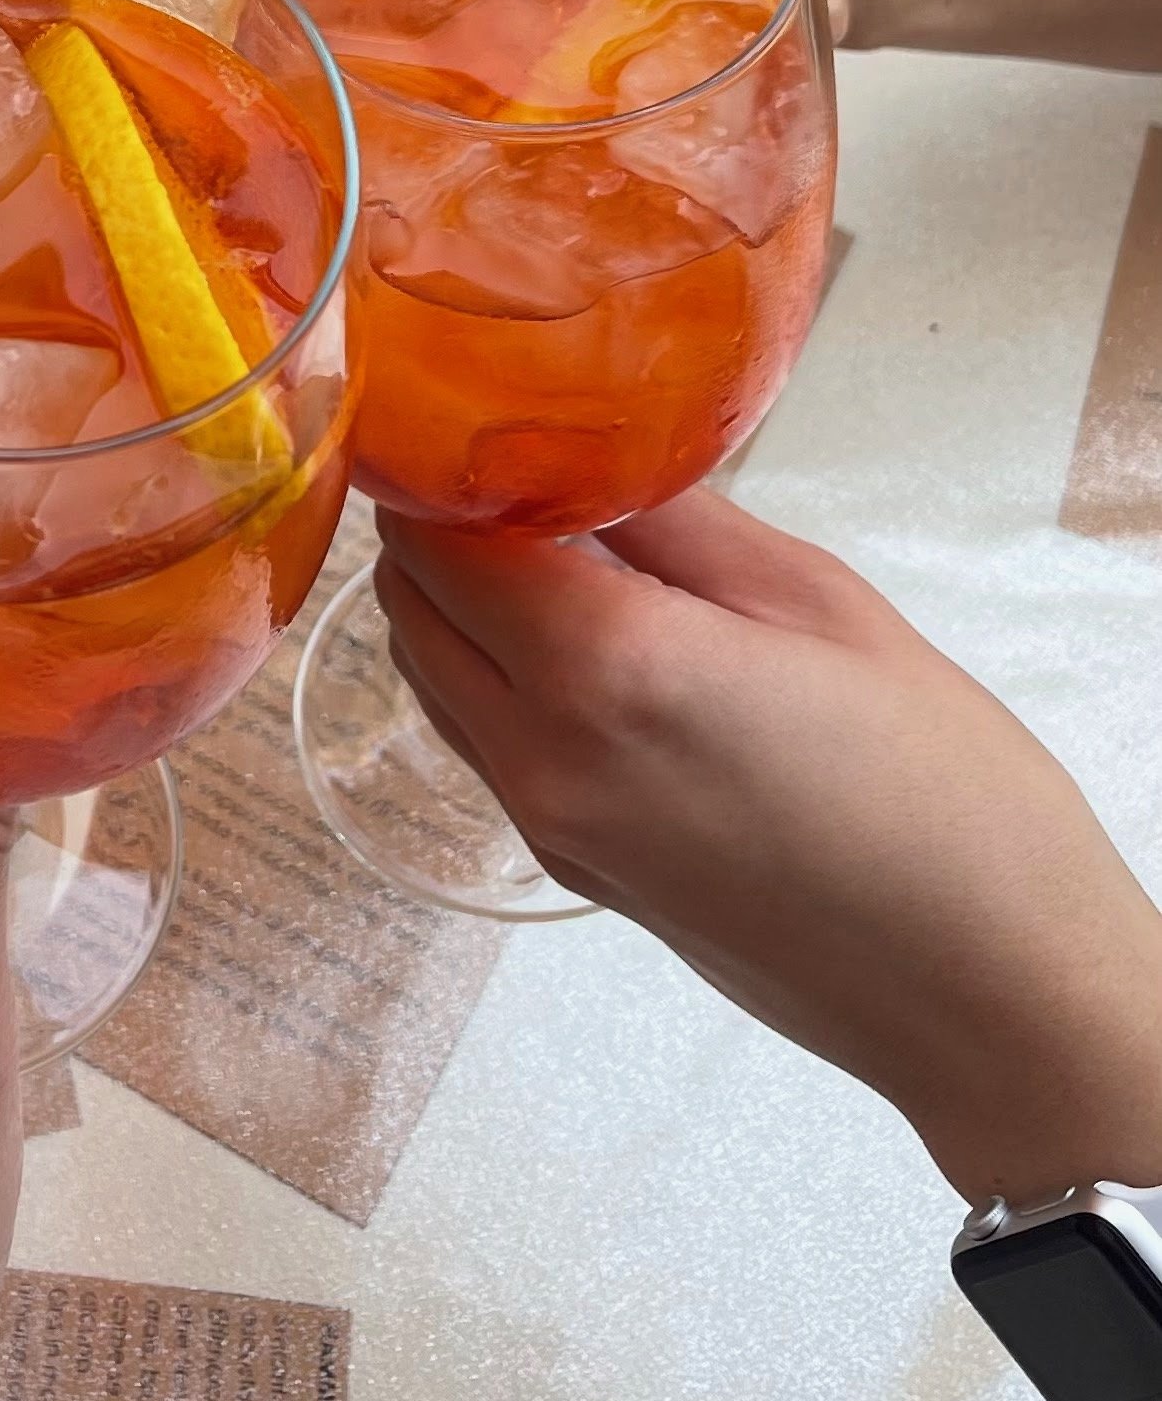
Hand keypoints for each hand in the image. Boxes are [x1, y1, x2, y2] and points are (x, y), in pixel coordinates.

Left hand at [375, 490, 1161, 1206]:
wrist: (987, 992)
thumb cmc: (943, 795)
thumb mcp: (820, 604)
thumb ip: (680, 520)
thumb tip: (594, 447)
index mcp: (605, 670)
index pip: (437, 541)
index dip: (435, 465)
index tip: (469, 408)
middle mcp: (545, 756)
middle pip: (413, 610)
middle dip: (438, 525)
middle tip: (509, 459)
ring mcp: (552, 828)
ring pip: (436, 680)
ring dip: (458, 603)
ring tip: (546, 537)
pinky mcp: (576, 871)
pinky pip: (486, 746)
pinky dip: (493, 674)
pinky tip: (581, 635)